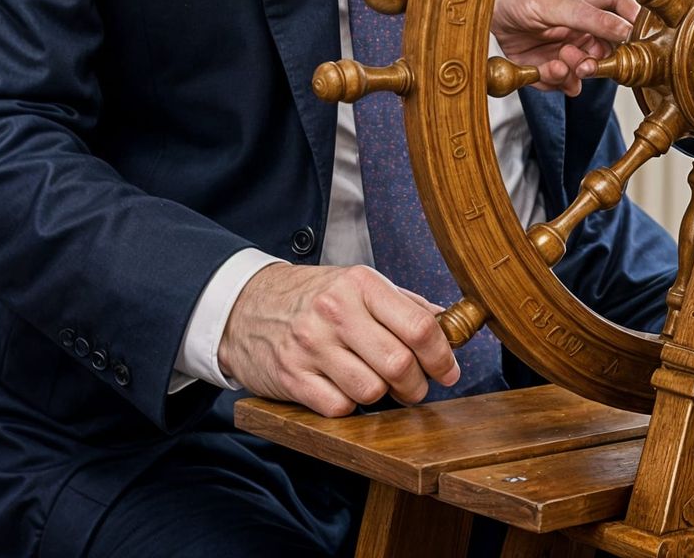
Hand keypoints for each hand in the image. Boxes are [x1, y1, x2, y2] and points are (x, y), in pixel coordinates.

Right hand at [217, 263, 460, 416]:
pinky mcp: (292, 377)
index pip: (418, 326)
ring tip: (373, 383)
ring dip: (380, 396)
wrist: (246, 306)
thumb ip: (402, 303)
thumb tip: (447, 324)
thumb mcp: (355, 284)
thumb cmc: (311, 296)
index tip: (448, 370)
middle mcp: (335, 312)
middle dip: (416, 385)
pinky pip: (340, 409)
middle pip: (399, 365)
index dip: (442, 356)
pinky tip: (342, 388)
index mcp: (359, 284)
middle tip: (413, 386)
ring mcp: (311, 346)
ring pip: (371, 391)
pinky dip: (348, 406)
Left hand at [490, 0, 637, 95]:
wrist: (484, 7)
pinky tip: (545, 71)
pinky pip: (559, 83)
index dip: (635, 24)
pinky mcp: (545, 67)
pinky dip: (554, 82)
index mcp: (588, 9)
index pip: (623, 13)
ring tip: (559, 64)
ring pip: (584, 73)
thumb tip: (627, 29)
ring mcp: (563, 51)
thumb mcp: (556, 4)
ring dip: (575, 74)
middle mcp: (580, 31)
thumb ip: (590, 18)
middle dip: (598, 63)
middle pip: (607, 53)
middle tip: (585, 64)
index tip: (638, 40)